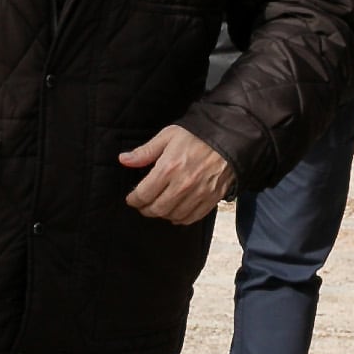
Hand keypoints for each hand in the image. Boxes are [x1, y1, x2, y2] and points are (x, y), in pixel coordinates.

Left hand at [116, 125, 232, 224]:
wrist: (230, 137)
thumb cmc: (197, 134)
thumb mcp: (168, 136)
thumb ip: (145, 151)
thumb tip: (123, 160)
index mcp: (169, 167)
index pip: (144, 194)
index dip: (134, 199)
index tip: (132, 199)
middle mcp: (183, 184)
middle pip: (157, 208)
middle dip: (146, 209)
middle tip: (143, 205)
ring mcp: (199, 193)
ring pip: (173, 215)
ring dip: (162, 214)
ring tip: (158, 207)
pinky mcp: (211, 198)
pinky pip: (192, 217)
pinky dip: (180, 218)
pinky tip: (175, 213)